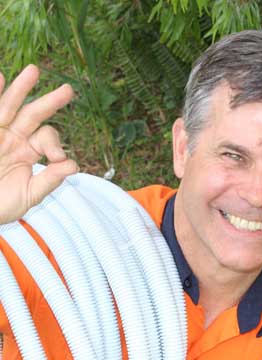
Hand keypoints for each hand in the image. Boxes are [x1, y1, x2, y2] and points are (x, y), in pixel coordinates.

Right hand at [0, 65, 77, 224]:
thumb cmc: (1, 204)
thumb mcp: (29, 195)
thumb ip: (50, 180)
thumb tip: (74, 165)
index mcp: (28, 152)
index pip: (46, 138)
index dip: (54, 144)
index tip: (57, 157)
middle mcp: (13, 138)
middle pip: (32, 115)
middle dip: (50, 102)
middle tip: (69, 91)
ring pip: (9, 106)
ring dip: (20, 89)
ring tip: (34, 71)